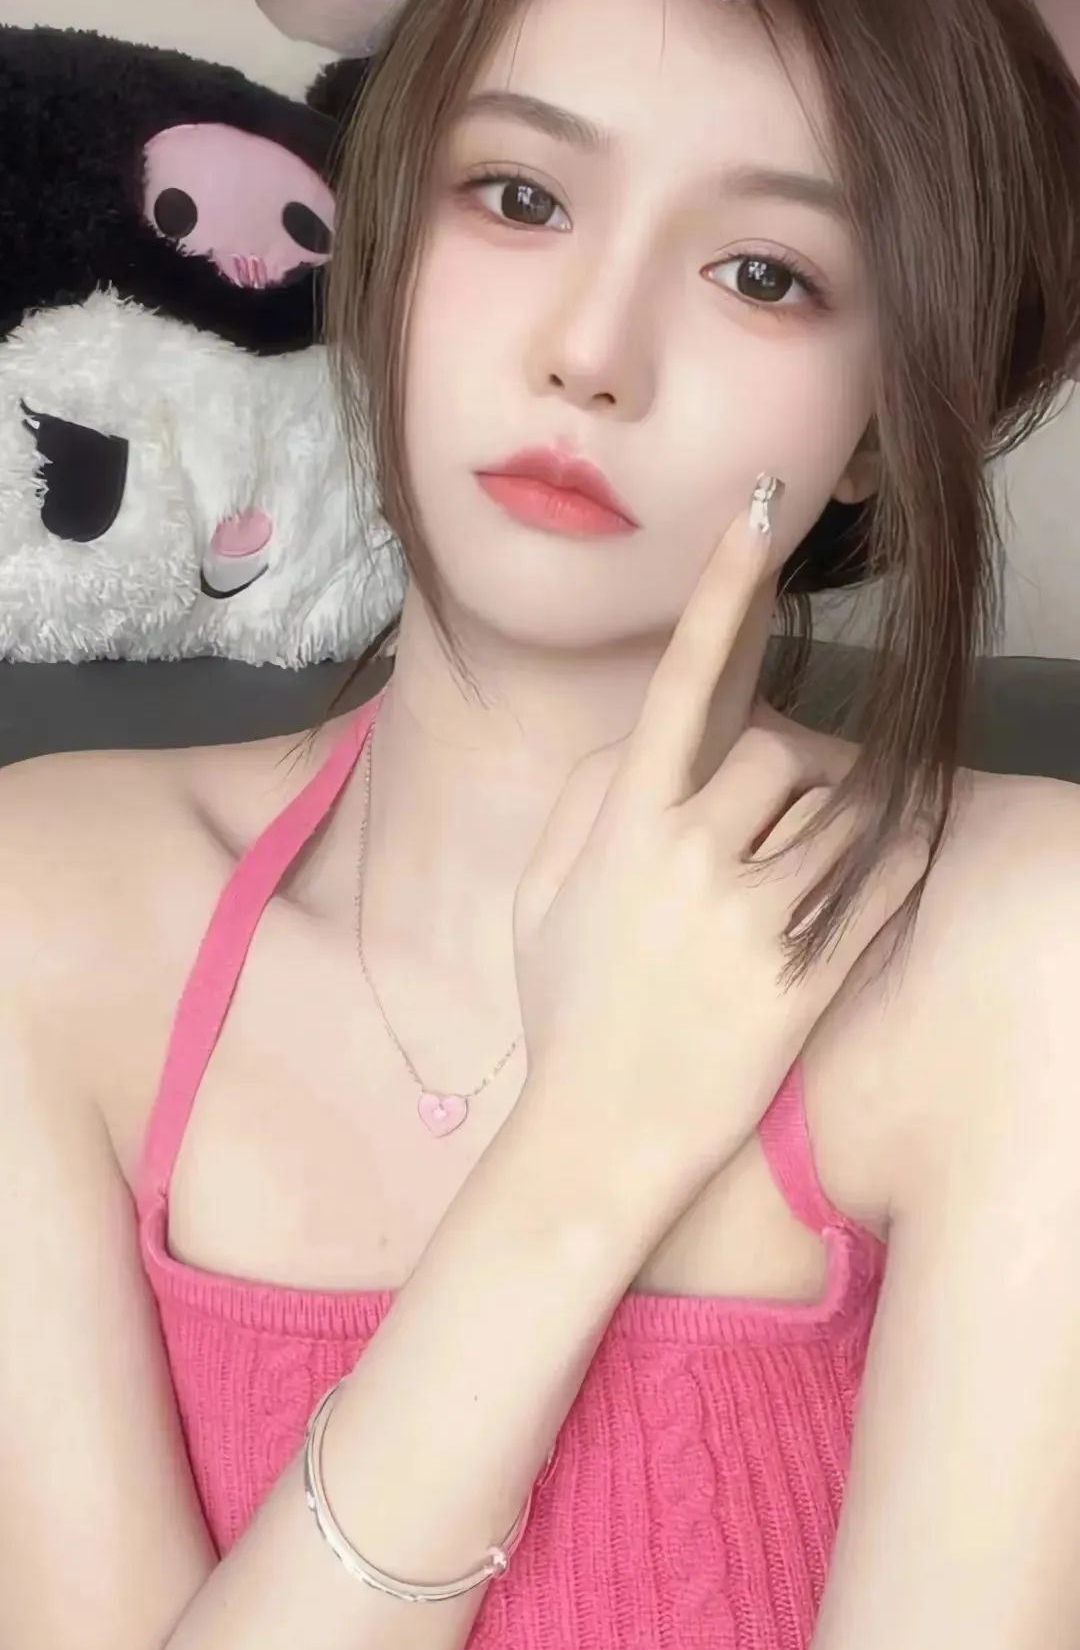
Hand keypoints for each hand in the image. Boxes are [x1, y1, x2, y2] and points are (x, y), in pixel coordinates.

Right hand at [511, 477, 927, 1229]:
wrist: (598, 1138)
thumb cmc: (566, 1009)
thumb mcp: (541, 895)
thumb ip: (588, 800)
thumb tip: (647, 740)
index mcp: (625, 825)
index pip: (685, 679)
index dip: (723, 587)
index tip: (759, 511)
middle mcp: (692, 858)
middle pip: (780, 749)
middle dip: (788, 767)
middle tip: (775, 811)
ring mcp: (755, 919)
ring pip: (838, 811)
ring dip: (835, 816)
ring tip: (799, 862)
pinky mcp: (807, 976)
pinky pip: (883, 880)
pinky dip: (897, 855)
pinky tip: (887, 857)